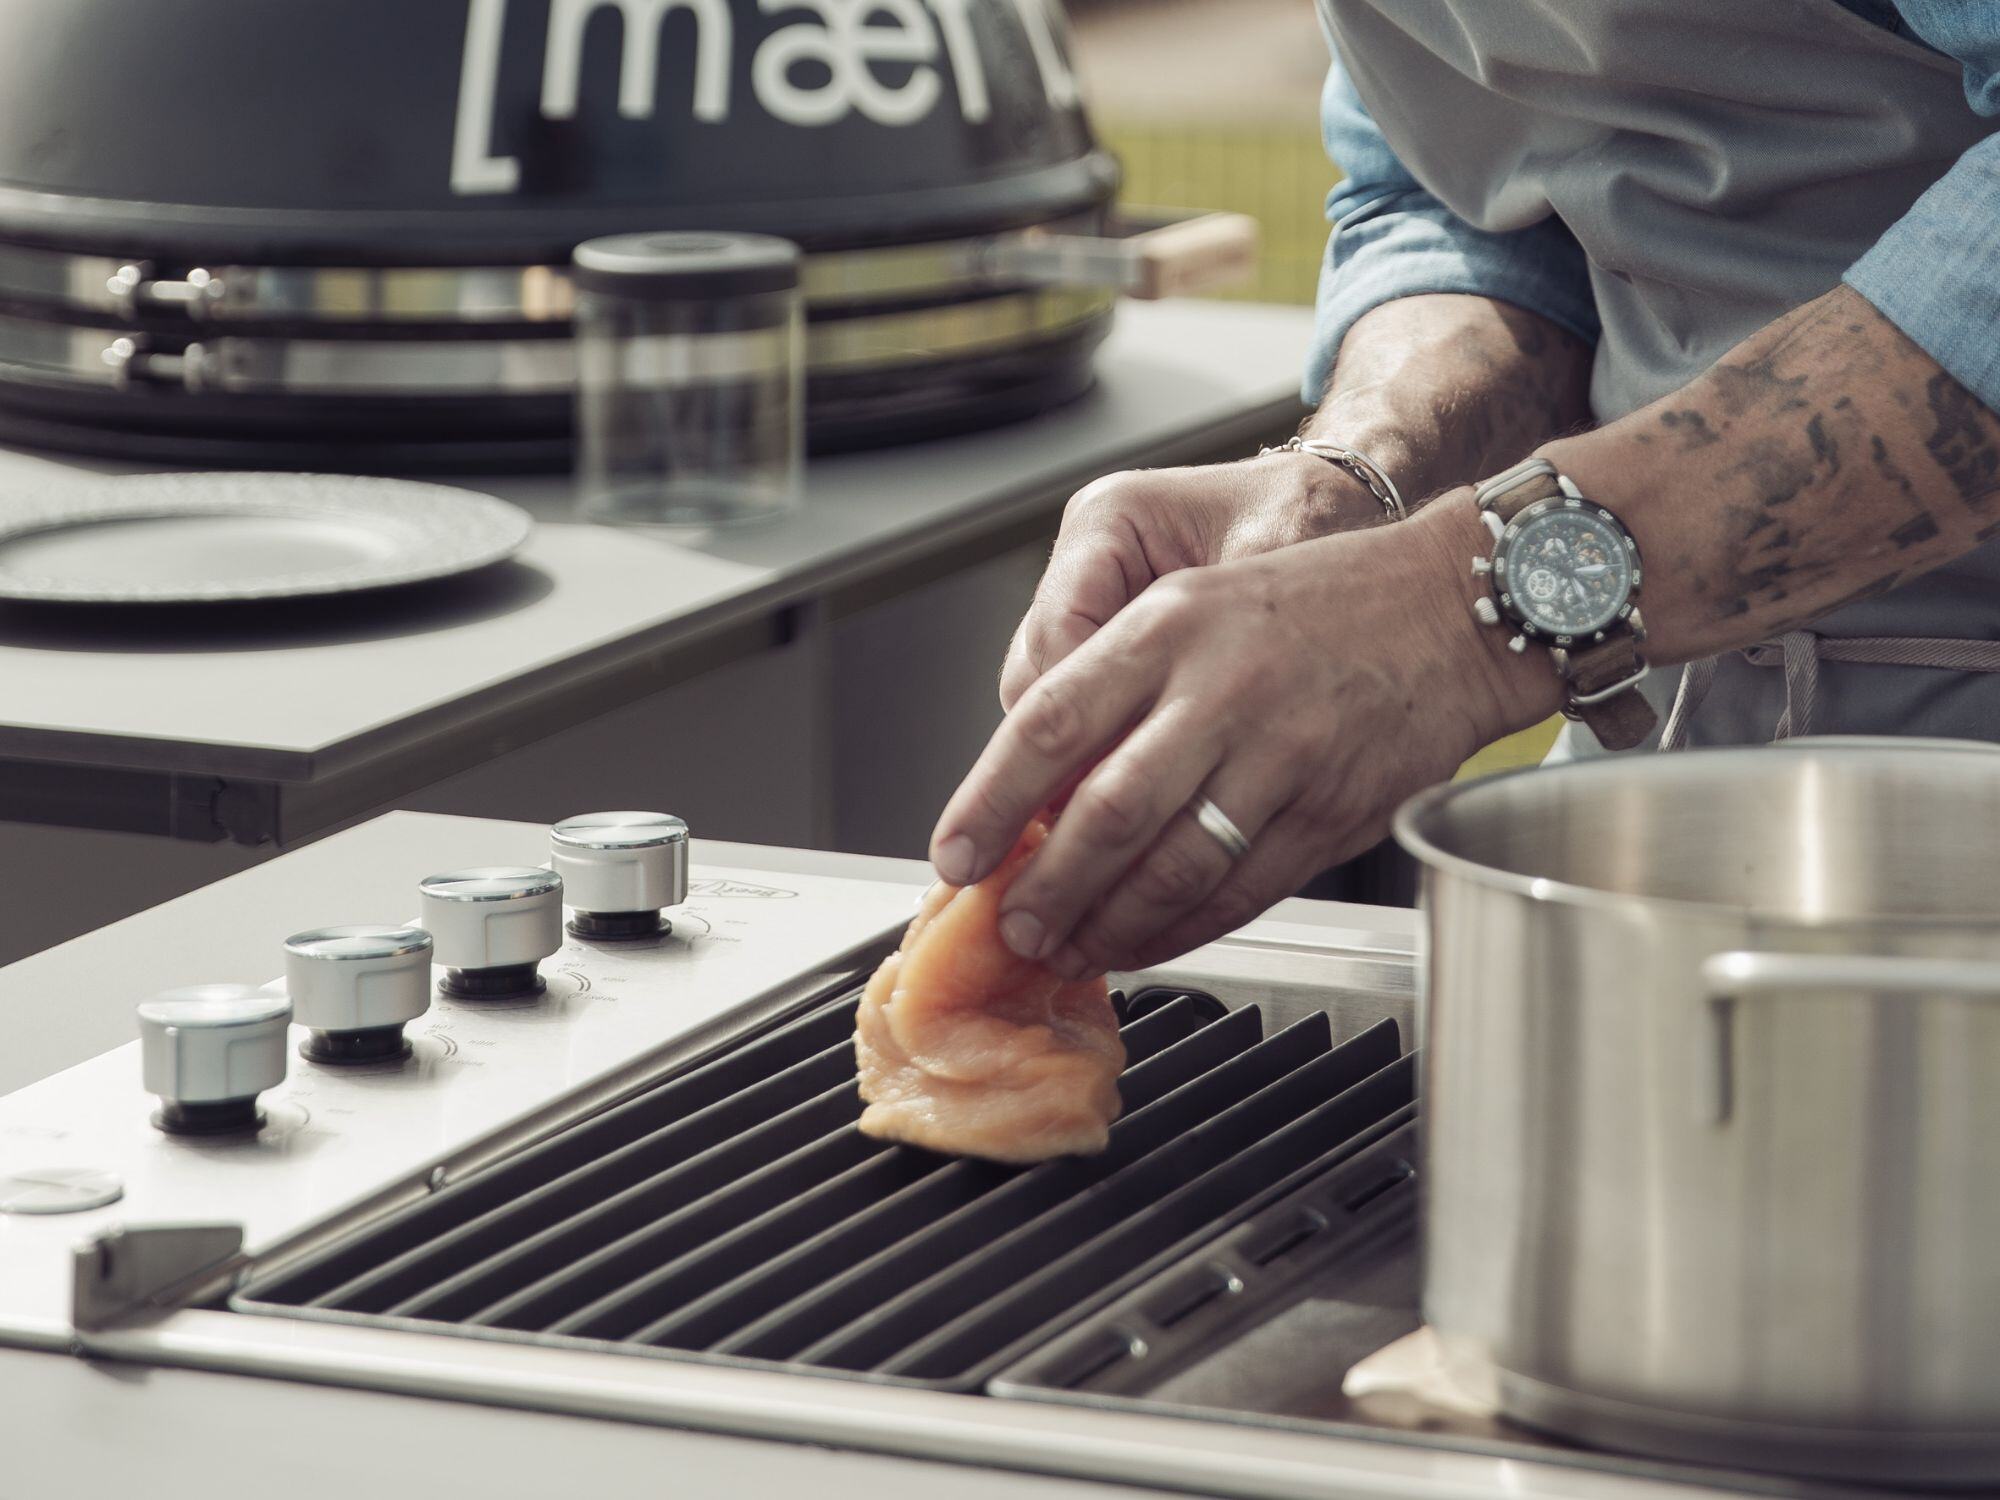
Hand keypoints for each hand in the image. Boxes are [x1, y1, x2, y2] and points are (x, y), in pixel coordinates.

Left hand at [932, 494, 1561, 975]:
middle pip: (1104, 812)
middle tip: (1009, 927)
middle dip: (1043, 887)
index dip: (989, 800)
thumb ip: (1119, 689)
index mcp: (1169, 626)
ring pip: (1170, 865)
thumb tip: (1038, 794)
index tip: (956, 854)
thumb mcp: (1196, 605)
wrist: (1449, 608)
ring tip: (1066, 946)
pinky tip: (1144, 942)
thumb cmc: (1313, 607)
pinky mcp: (1329, 810)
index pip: (1050, 722)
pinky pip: (1238, 890)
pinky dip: (1179, 930)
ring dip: (1105, 922)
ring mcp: (1280, 754)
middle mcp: (1221, 687)